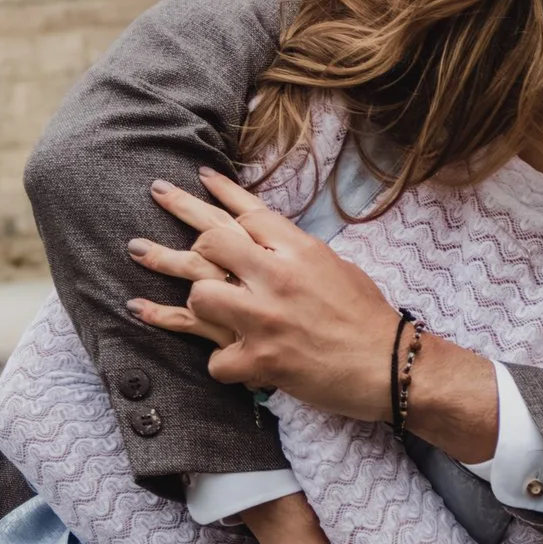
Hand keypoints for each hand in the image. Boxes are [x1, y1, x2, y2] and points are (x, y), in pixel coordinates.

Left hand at [126, 171, 398, 421]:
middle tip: (151, 213)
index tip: (197, 176)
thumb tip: (270, 245)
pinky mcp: (260, 360)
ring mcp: (265, 318)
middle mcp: (277, 276)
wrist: (391, 367)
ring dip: (194, 304)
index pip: (248, 212)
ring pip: (200, 295)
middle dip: (179, 222)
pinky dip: (220, 363)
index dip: (219, 193)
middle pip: (212, 239)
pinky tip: (220, 361)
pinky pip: (214, 358)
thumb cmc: (369, 318)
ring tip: (165, 300)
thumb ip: (298, 255)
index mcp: (299, 250)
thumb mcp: (337, 268)